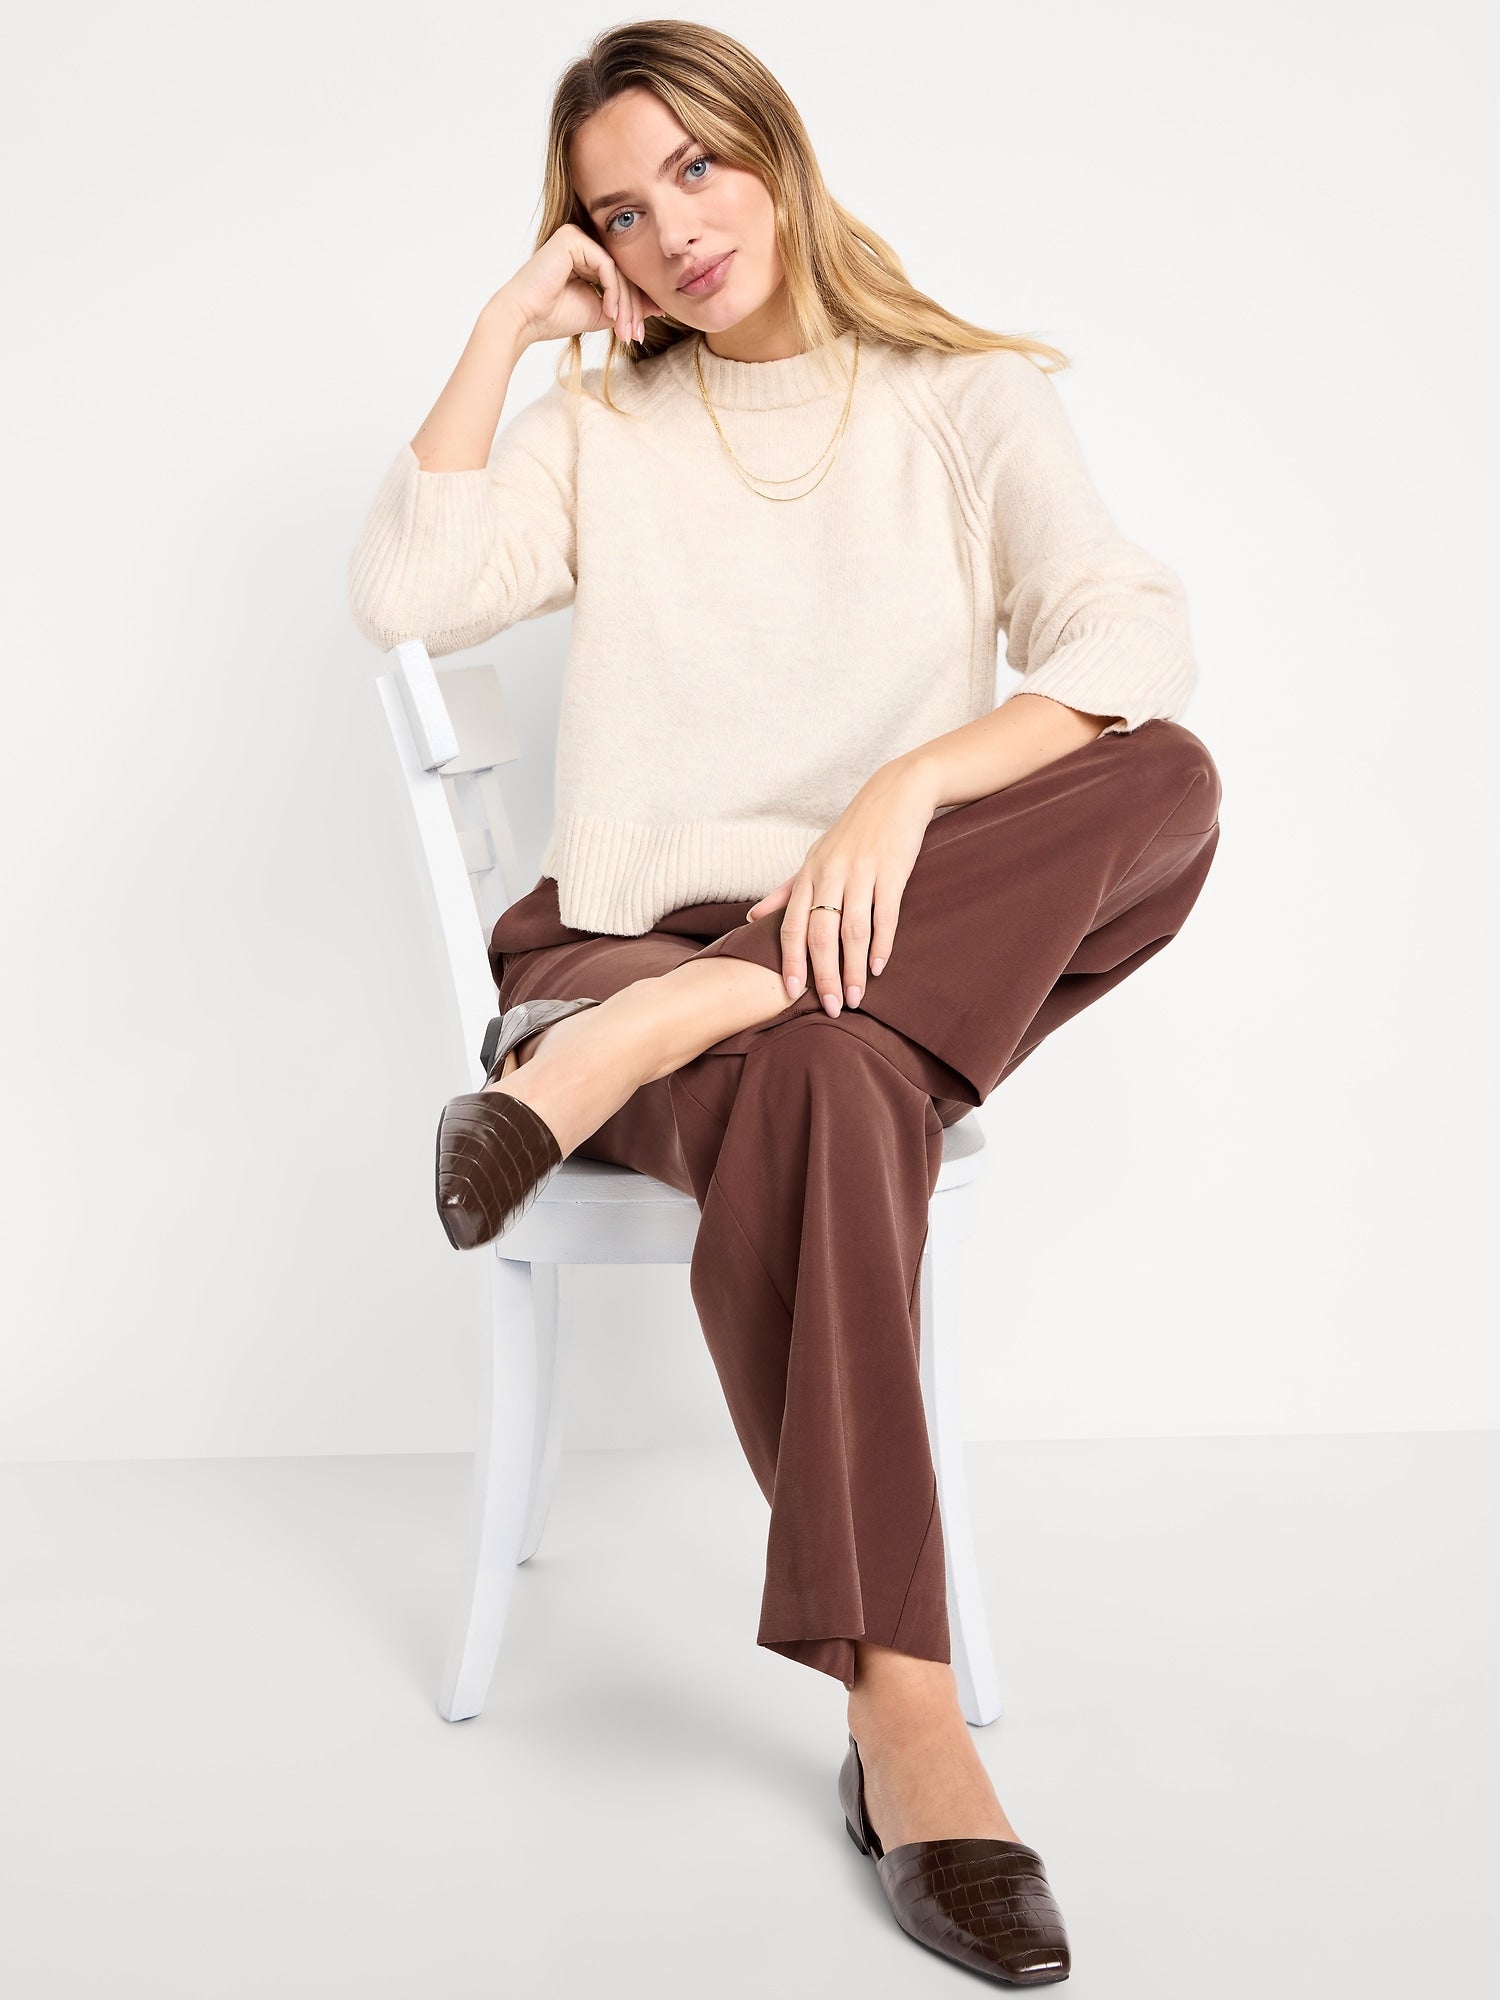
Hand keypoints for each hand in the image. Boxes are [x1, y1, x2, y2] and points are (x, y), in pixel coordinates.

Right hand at [491, 223, 665, 349]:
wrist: (525, 319)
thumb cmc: (554, 317)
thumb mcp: (601, 313)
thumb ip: (626, 306)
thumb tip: (658, 305)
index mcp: (586, 256)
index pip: (620, 277)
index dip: (634, 306)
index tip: (640, 333)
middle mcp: (582, 241)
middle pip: (621, 273)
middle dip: (632, 309)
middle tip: (635, 336)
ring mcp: (576, 236)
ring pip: (617, 271)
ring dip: (626, 305)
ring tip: (624, 331)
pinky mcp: (572, 238)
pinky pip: (606, 266)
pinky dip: (613, 292)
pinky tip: (610, 313)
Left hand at [745, 757, 941, 1013]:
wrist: (895, 792)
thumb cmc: (853, 831)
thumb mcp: (815, 856)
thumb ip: (787, 890)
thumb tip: (753, 916)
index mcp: (809, 874)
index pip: (792, 926)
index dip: (789, 962)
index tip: (789, 994)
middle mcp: (830, 874)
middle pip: (820, 935)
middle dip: (823, 975)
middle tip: (829, 1007)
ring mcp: (861, 872)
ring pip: (852, 930)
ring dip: (853, 968)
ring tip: (855, 998)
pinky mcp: (891, 870)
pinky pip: (884, 914)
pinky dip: (882, 944)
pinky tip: (879, 967)